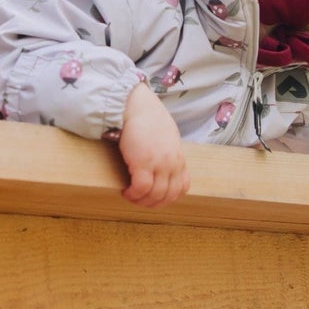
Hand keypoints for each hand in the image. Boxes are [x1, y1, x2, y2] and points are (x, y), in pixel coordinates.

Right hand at [118, 82, 188, 206]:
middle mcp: (172, 163)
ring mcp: (159, 164)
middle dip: (154, 203)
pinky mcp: (143, 163)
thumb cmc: (147, 117)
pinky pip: (141, 188)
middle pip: (169, 195)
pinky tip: (125, 191)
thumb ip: (167, 152)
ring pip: (156, 195)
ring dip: (142, 201)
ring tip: (130, 196)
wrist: (136, 105)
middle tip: (139, 201)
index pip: (183, 187)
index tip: (155, 198)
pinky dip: (133, 194)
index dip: (169, 197)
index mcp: (178, 157)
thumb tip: (160, 164)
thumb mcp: (166, 137)